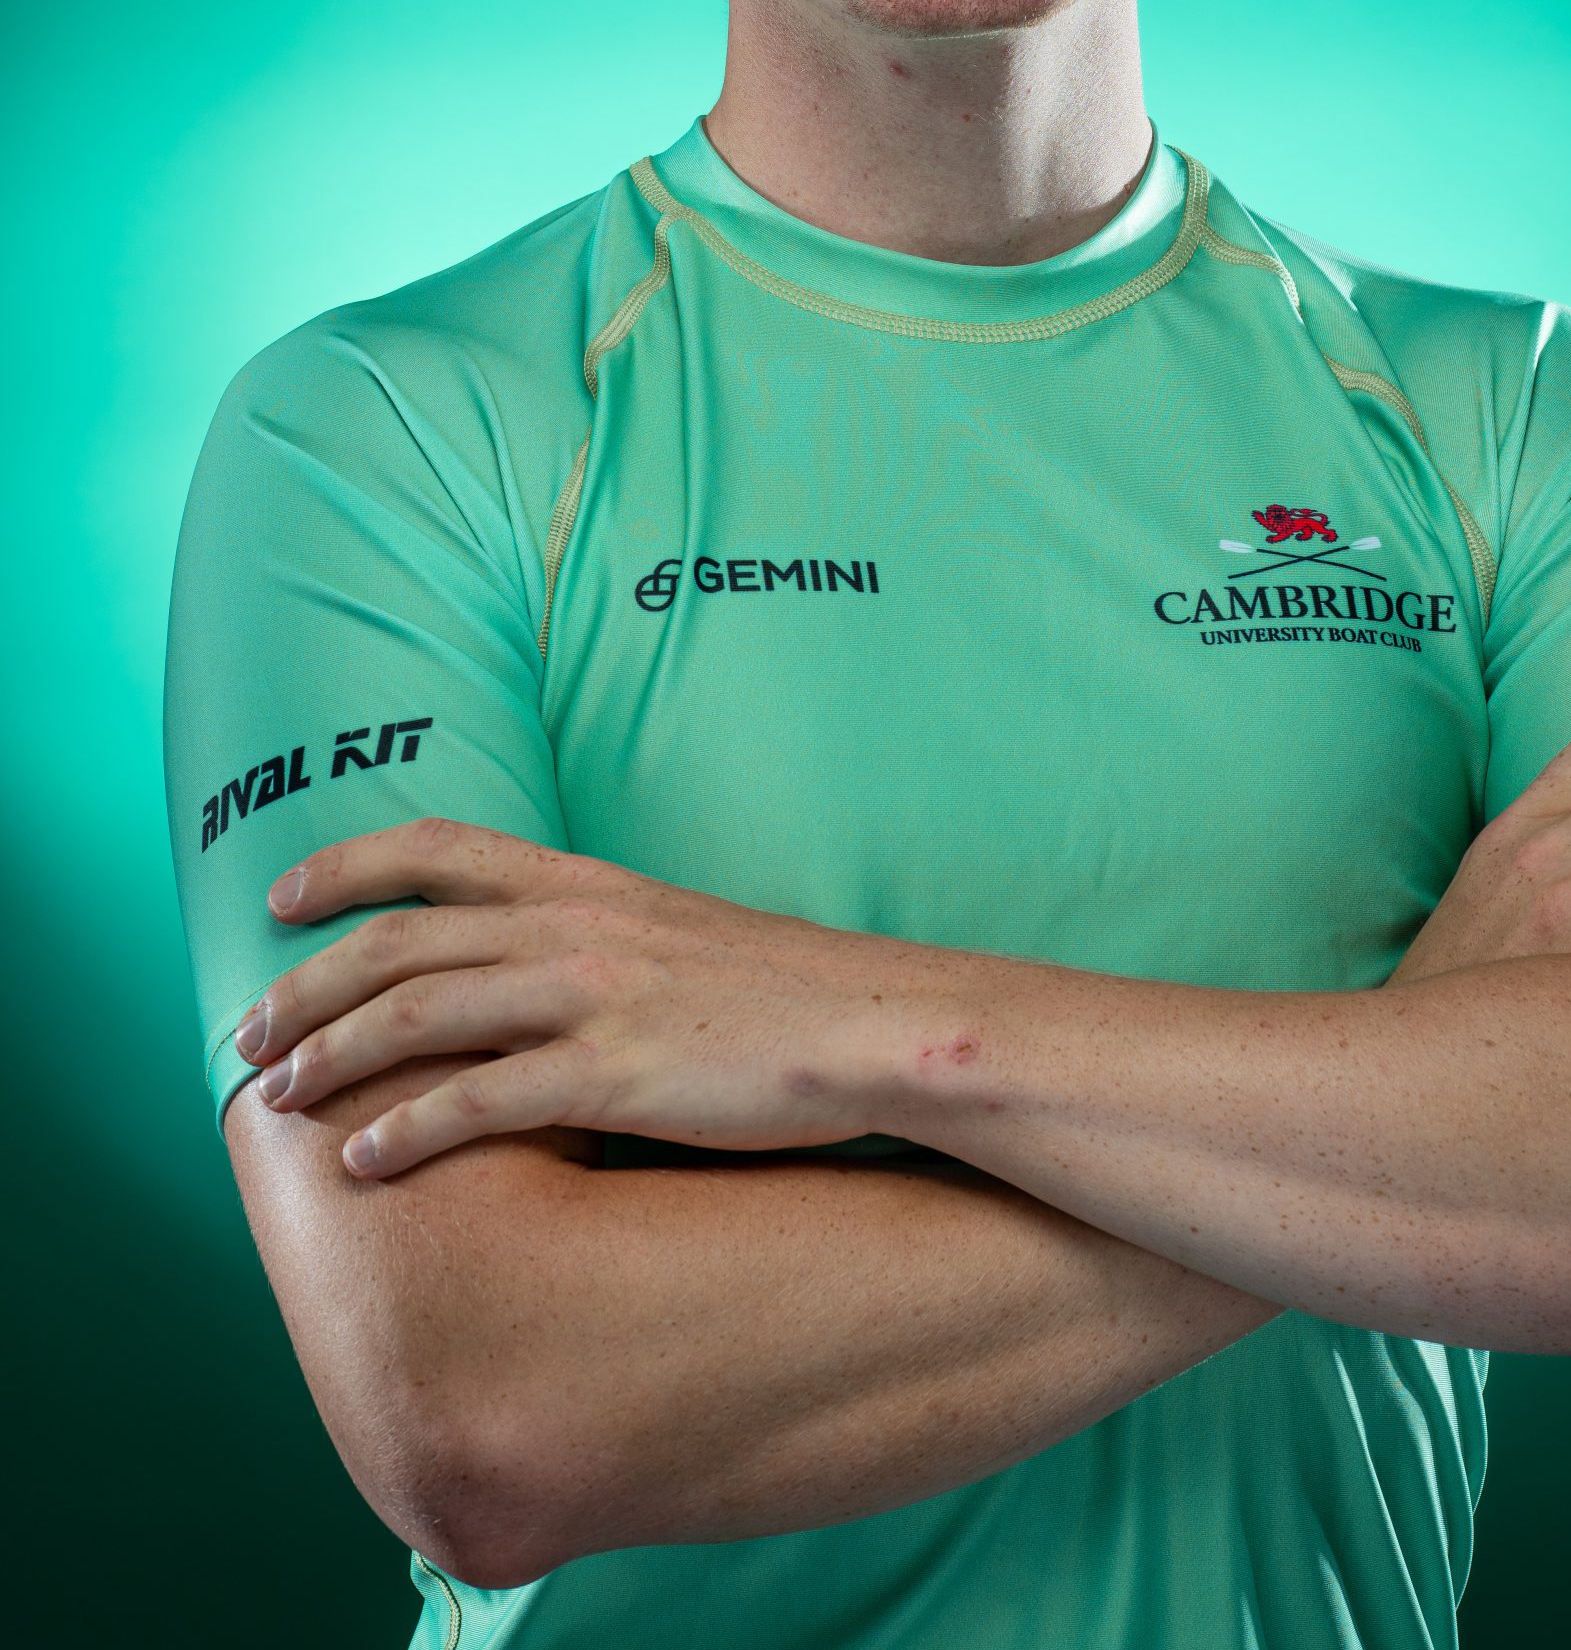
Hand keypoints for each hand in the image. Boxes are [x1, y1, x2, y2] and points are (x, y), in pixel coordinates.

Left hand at [233, 819, 934, 1177]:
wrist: (880, 1024)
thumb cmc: (792, 993)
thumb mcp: (683, 933)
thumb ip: (603, 937)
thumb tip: (536, 968)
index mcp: (592, 882)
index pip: (441, 848)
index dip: (348, 866)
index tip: (282, 896)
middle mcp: (579, 925)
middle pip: (402, 940)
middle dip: (307, 984)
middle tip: (247, 1033)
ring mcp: (595, 997)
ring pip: (420, 1014)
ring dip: (333, 1057)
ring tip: (278, 1099)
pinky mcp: (618, 1075)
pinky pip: (482, 1101)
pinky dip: (406, 1131)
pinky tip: (364, 1164)